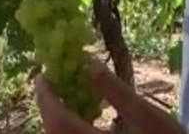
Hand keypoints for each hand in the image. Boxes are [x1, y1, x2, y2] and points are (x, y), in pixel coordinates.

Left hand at [34, 59, 185, 133]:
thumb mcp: (147, 114)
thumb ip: (115, 90)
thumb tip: (87, 62)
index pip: (59, 121)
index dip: (46, 98)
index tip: (41, 74)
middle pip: (54, 133)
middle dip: (48, 107)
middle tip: (51, 82)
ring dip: (57, 119)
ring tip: (64, 94)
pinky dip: (70, 128)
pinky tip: (82, 115)